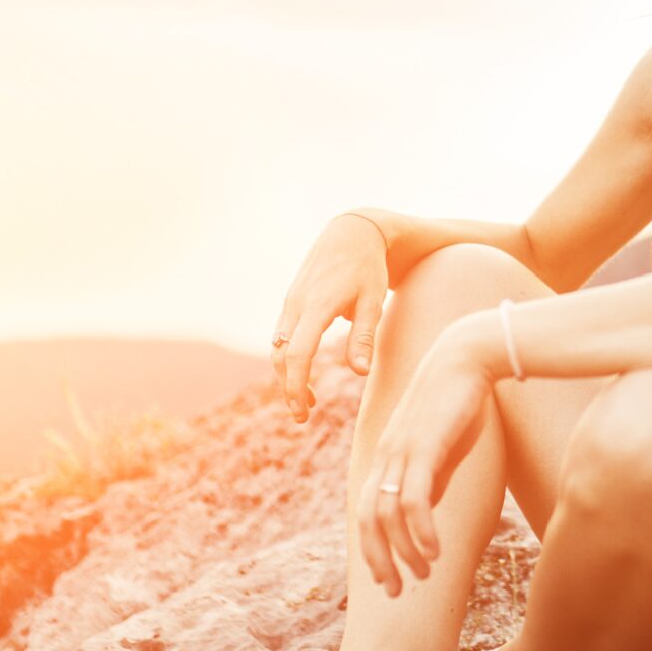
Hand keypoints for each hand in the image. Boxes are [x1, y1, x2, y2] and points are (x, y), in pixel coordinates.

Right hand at [272, 212, 391, 421]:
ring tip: (308, 401)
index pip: (298, 354)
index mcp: (316, 306)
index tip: (303, 411)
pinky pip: (282, 336)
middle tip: (303, 416)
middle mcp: (296, 305)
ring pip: (278, 347)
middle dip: (288, 388)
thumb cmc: (367, 268)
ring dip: (288, 376)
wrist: (350, 234)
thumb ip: (365, 337)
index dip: (296, 386)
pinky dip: (288, 359)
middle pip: (281, 355)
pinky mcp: (291, 303)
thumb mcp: (373, 301)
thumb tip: (361, 373)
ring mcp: (290, 303)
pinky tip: (304, 373)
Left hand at [350, 317, 496, 596]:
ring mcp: (401, 451)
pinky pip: (413, 499)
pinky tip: (435, 552)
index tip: (390, 580)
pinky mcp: (423, 446)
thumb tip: (425, 510)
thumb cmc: (459, 399)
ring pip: (387, 515)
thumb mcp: (441, 446)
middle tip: (397, 591)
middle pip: (367, 521)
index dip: (374, 550)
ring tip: (423, 575)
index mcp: (388, 457)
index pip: (367, 514)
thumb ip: (431, 475)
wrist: (468, 356)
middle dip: (380, 560)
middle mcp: (386, 456)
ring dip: (404, 552)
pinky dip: (421, 530)